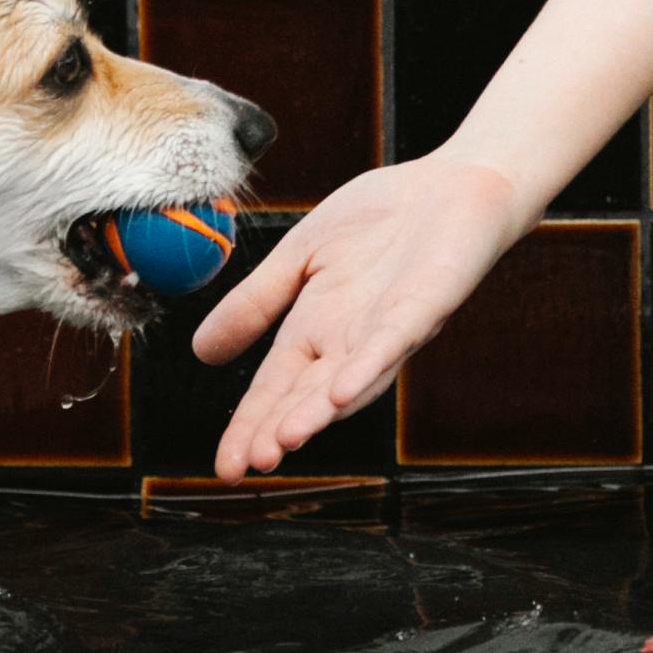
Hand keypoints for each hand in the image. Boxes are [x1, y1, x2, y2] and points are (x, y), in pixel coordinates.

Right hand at [187, 152, 527, 476]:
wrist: (452, 186)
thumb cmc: (382, 219)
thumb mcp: (300, 255)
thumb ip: (255, 302)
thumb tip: (200, 352)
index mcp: (318, 328)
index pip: (276, 387)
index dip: (250, 425)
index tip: (224, 467)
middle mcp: (353, 341)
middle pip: (306, 396)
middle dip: (276, 431)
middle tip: (245, 466)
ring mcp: (389, 329)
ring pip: (349, 382)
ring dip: (316, 414)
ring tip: (283, 442)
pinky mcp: (424, 307)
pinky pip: (392, 342)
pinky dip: (366, 369)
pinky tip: (339, 393)